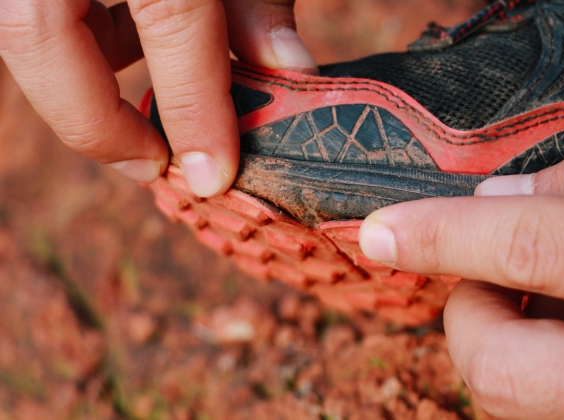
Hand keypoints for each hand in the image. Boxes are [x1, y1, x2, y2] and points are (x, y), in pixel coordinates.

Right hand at [0, 0, 315, 195]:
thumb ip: (258, 1)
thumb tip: (293, 71)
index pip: (169, 14)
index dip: (193, 101)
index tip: (213, 175)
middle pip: (37, 34)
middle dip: (93, 118)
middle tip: (150, 164)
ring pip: (28, 28)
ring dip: (82, 80)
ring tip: (142, 117)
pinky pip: (36, 12)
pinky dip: (80, 42)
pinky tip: (125, 50)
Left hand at [359, 133, 563, 418]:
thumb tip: (495, 193)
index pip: (527, 249)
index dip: (442, 233)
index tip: (382, 231)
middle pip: (502, 369)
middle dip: (467, 314)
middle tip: (489, 268)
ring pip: (519, 400)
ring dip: (502, 336)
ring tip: (545, 287)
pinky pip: (555, 402)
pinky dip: (538, 359)